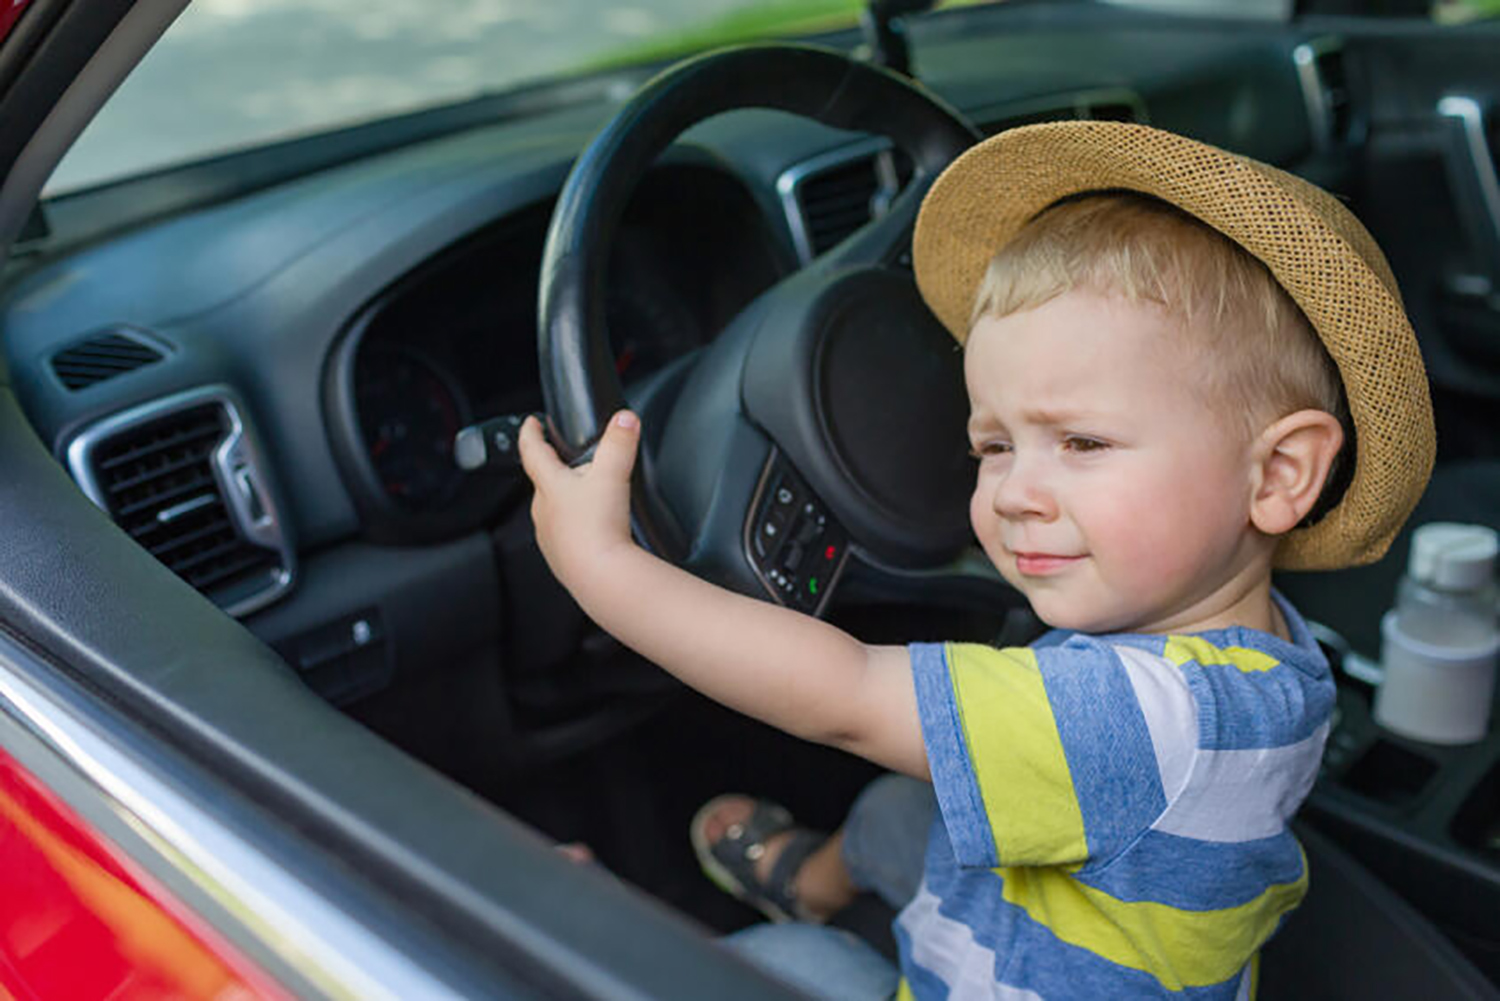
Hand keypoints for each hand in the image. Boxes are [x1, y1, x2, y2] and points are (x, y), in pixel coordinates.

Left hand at [517, 410, 640, 588]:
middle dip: (556, 468)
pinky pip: (565, 535)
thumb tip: (625, 419)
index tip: (531, 423)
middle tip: (570, 459)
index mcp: (550, 486)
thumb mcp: (613, 474)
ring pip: (554, 510)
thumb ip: (620, 443)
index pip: (532, 451)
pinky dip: (577, 528)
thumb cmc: (598, 528)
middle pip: (544, 481)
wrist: (598, 576)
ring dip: (568, 501)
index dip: (531, 432)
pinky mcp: (560, 557)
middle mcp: (543, 510)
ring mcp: (550, 536)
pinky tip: (595, 531)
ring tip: (591, 498)